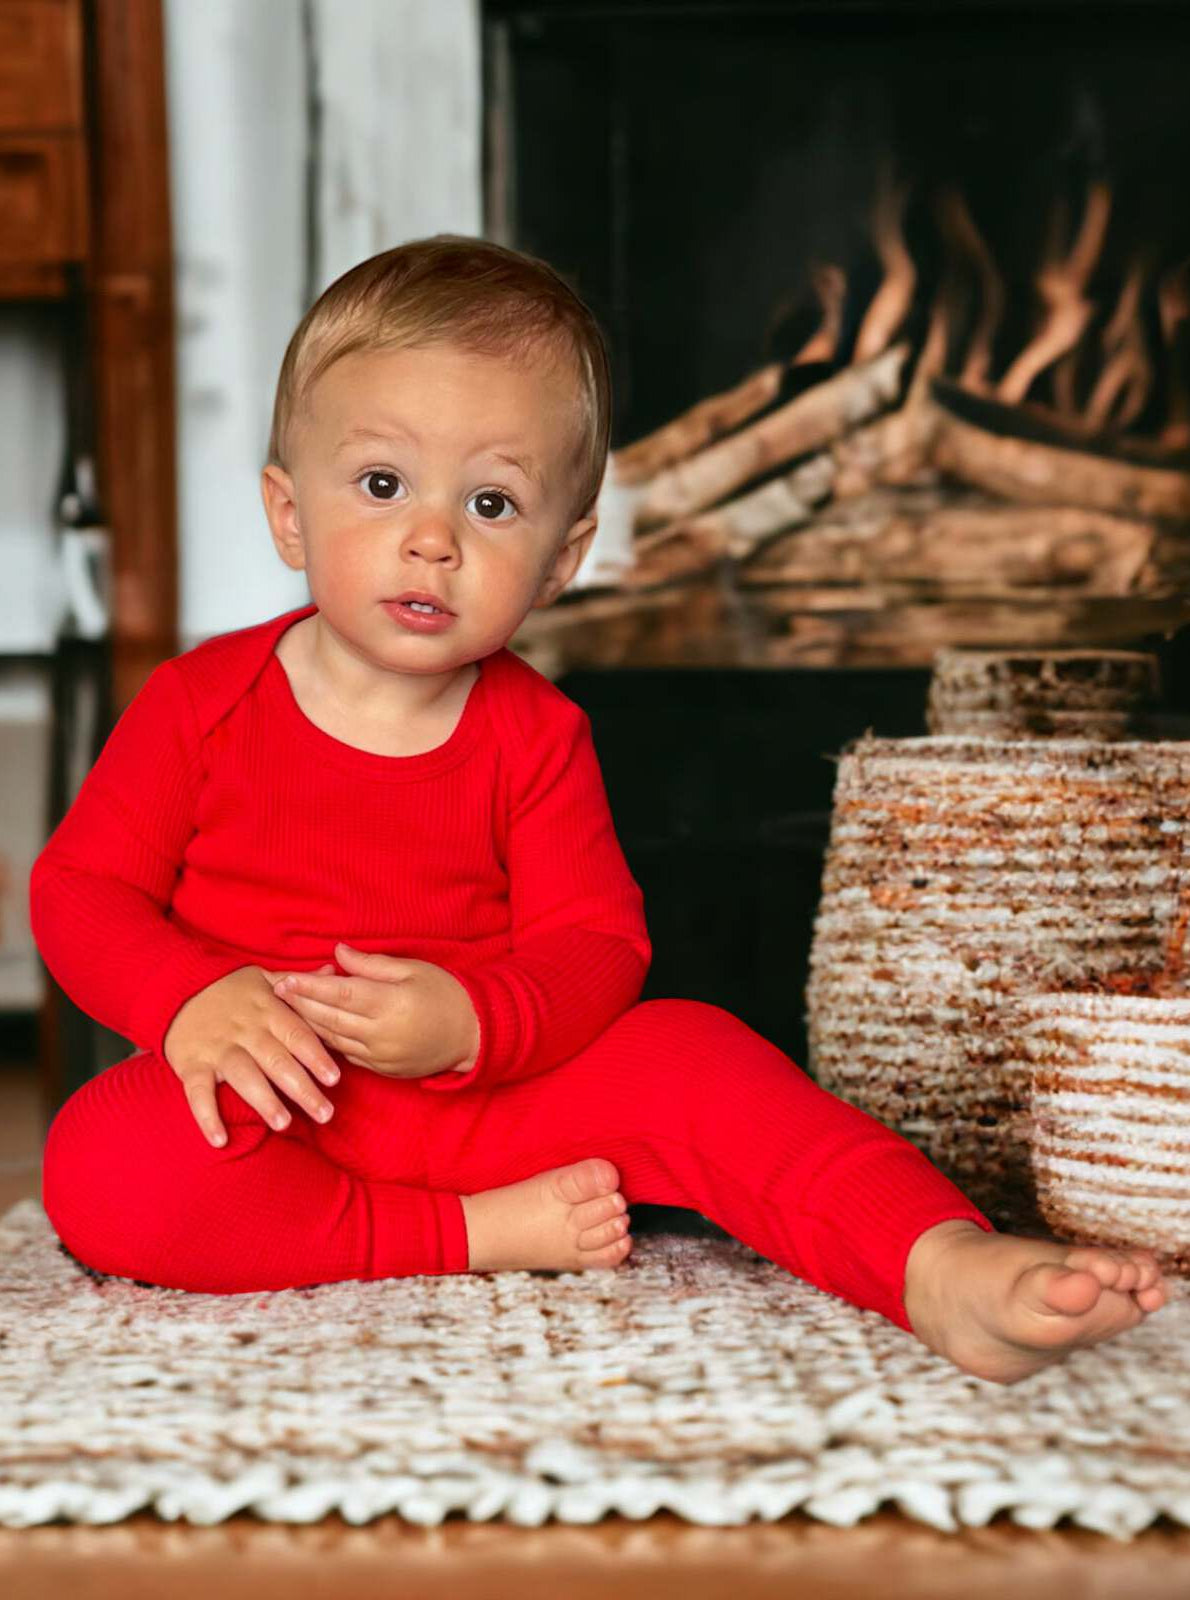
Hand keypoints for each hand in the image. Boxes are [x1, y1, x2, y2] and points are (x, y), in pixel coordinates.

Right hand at [162, 963, 340, 1147]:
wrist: (174, 986)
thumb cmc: (229, 988)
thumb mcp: (265, 978)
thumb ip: (300, 983)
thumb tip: (334, 971)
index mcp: (267, 1009)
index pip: (297, 1033)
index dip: (316, 1056)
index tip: (335, 1079)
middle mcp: (245, 1030)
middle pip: (277, 1060)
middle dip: (302, 1088)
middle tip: (325, 1114)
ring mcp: (217, 1047)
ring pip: (244, 1075)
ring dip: (264, 1100)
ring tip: (283, 1124)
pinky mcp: (191, 1064)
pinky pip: (198, 1093)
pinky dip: (207, 1116)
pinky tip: (220, 1140)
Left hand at [272, 944, 479, 1079]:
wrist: (473, 1035)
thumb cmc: (445, 994)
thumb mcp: (412, 969)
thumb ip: (371, 964)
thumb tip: (337, 952)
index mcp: (390, 1003)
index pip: (338, 994)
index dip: (308, 986)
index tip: (283, 979)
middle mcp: (381, 1033)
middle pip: (328, 1019)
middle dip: (299, 1005)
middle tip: (275, 992)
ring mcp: (380, 1056)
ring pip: (332, 1040)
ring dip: (307, 1025)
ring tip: (287, 1010)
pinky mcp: (382, 1070)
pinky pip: (346, 1055)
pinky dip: (328, 1041)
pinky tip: (313, 1030)